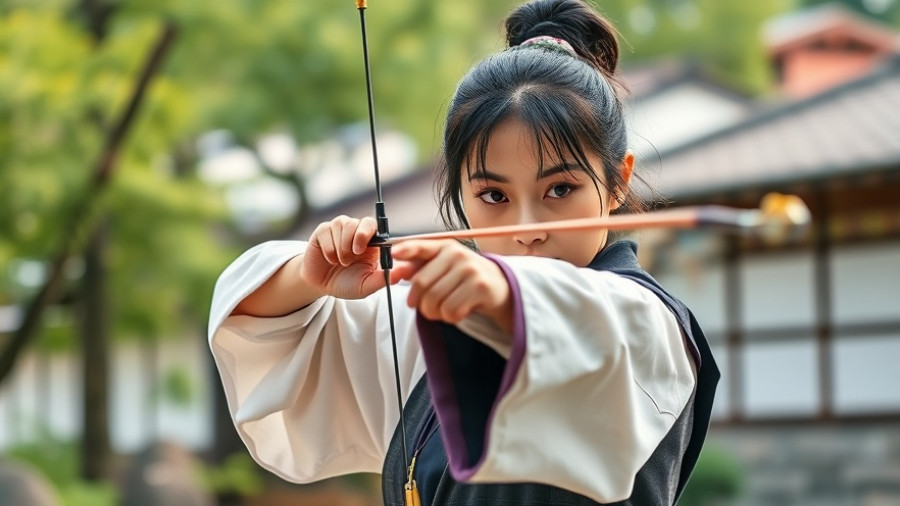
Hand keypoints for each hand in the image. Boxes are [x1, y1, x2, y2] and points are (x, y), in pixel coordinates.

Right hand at [301, 216, 403, 299]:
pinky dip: (329, 249)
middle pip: (364, 221)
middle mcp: (357, 231)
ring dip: (342, 248)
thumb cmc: (346, 283)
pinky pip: (327, 232)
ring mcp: (340, 228)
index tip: (363, 250)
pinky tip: (330, 259)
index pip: (376, 227)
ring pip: (344, 225)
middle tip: (354, 254)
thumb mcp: (366, 286)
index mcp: (371, 242)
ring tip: (341, 262)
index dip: (370, 234)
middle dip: (358, 236)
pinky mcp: (324, 230)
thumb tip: (398, 274)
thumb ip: (381, 279)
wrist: (322, 286)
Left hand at [392, 240, 511, 331]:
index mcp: (445, 247)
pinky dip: (450, 317)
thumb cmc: (464, 278)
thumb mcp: (442, 268)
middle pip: (421, 285)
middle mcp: (457, 255)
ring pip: (435, 300)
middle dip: (419, 303)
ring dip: (435, 313)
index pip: (420, 246)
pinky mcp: (480, 287)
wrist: (498, 286)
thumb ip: (416, 268)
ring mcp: (470, 270)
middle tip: (425, 308)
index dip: (405, 250)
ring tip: (444, 310)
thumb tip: (393, 273)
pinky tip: (458, 311)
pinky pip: (451, 310)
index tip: (393, 255)